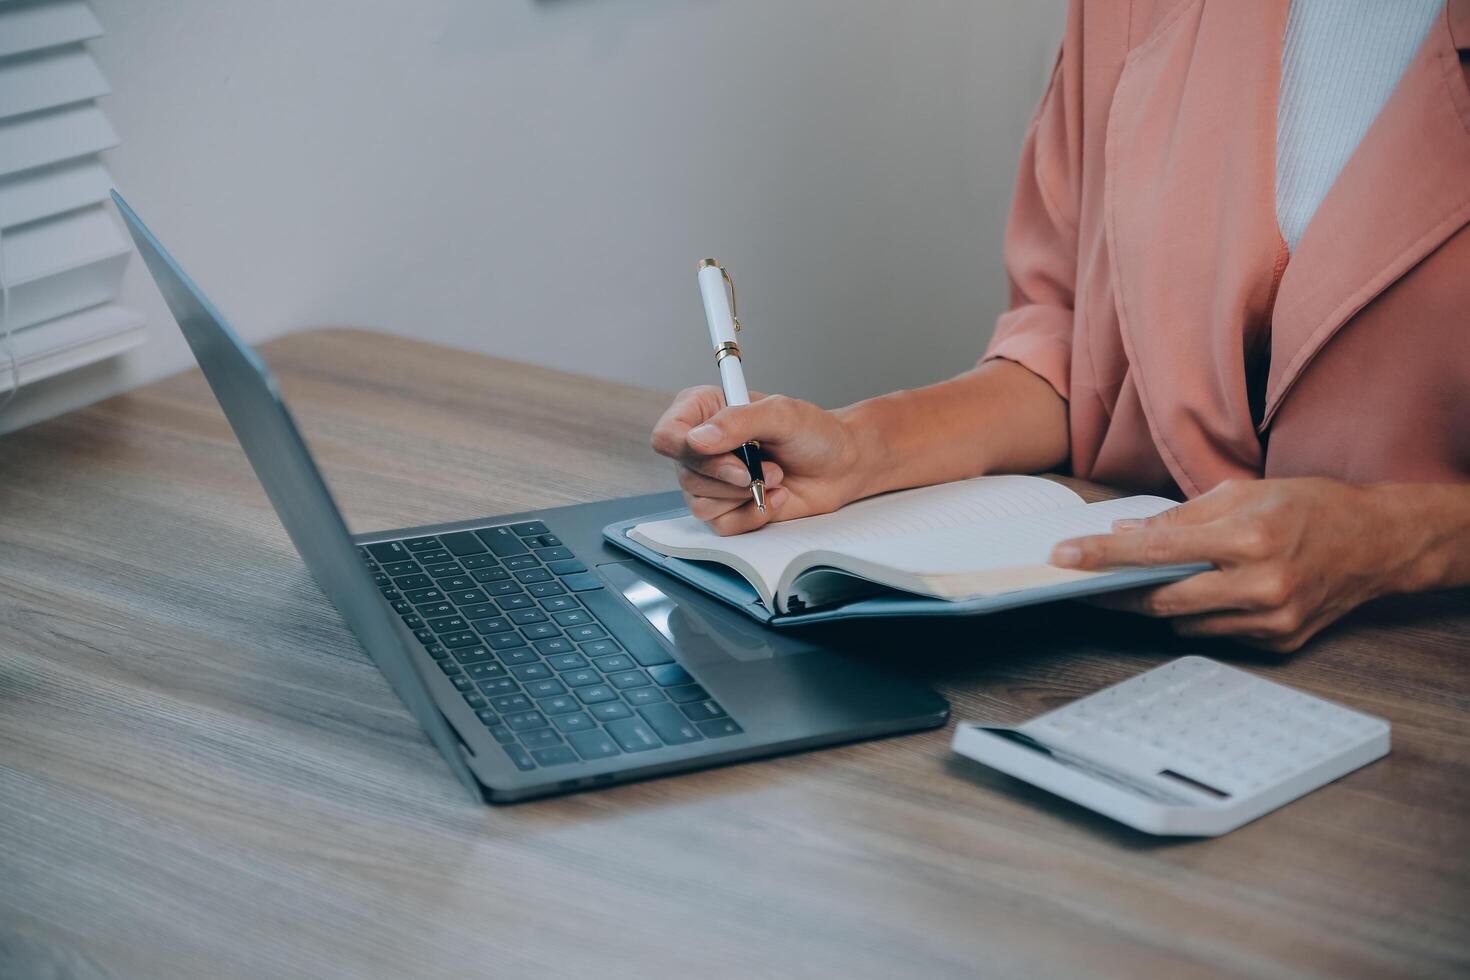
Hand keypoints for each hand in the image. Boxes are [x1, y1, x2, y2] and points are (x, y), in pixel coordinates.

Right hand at [650, 386, 866, 534]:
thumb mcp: (781, 414)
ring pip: (700, 504)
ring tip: (776, 477)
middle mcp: (699, 447)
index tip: (725, 453)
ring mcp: (710, 481)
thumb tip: (696, 440)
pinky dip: (753, 515)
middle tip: (767, 466)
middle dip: (731, 476)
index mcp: (701, 411)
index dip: (687, 450)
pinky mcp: (726, 509)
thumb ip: (738, 421)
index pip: (667, 436)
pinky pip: (722, 525)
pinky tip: (776, 497)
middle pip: (685, 474)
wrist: (840, 465)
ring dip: (745, 495)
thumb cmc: (812, 432)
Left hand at [1049, 478, 1426, 651]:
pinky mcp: (1278, 642)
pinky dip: (1198, 613)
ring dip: (1160, 602)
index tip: (1063, 557)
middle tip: (1085, 579)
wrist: (1377, 543)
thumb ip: (1181, 519)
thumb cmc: (1309, 507)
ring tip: (1156, 579)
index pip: (1155, 552)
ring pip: (1183, 622)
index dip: (1102, 556)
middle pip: (1161, 599)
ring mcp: (1270, 620)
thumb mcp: (1243, 493)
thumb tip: (1126, 532)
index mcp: (1248, 539)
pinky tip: (1208, 591)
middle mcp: (1259, 585)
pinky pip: (1214, 633)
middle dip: (1117, 590)